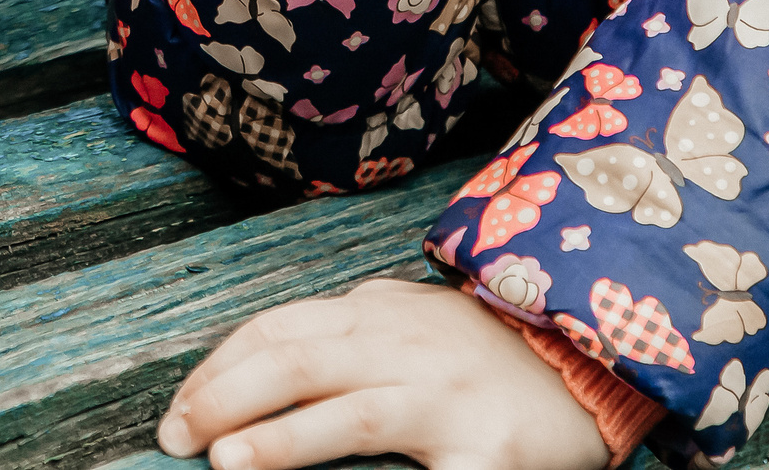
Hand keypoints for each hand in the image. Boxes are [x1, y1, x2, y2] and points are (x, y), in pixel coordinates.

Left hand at [155, 279, 608, 469]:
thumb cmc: (483, 354)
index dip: (218, 369)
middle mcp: (405, 348)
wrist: (593, 364)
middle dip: (224, 398)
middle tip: (175, 437)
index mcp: (377, 313)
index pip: (276, 330)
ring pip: (349, 412)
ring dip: (280, 439)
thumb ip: (343, 334)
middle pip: (297, 361)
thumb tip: (253, 364)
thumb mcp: (405, 322)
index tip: (179, 409)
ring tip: (226, 460)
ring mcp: (446, 401)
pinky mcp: (487, 454)